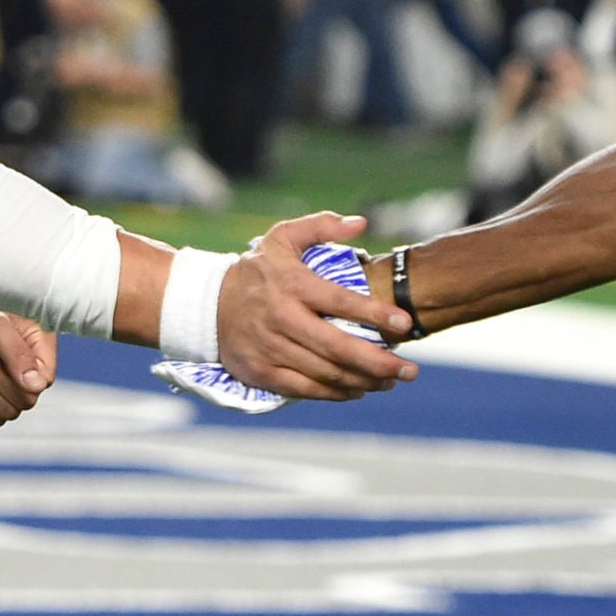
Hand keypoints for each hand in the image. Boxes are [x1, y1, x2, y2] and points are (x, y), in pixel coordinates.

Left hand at [0, 298, 56, 426]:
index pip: (46, 377)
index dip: (25, 378)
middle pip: (29, 399)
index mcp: (37, 342)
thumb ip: (17, 353)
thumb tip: (37, 386)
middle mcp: (28, 365)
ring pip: (13, 411)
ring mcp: (10, 383)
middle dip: (1, 383)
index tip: (0, 363)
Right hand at [216, 212, 416, 400]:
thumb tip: (362, 222)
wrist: (204, 306)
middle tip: (410, 370)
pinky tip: (358, 390)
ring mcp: (272, 349)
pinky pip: (306, 389)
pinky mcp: (263, 372)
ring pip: (326, 373)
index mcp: (292, 284)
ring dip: (363, 381)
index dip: (376, 314)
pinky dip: (336, 393)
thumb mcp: (282, 237)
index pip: (341, 301)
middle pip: (338, 347)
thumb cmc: (256, 270)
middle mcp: (283, 318)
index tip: (405, 324)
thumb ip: (322, 226)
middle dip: (379, 362)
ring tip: (390, 381)